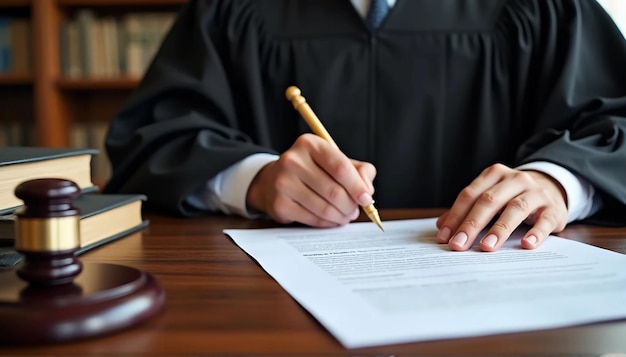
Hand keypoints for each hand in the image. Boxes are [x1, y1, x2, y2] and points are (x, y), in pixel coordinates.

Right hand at [246, 133, 375, 226]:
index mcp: (310, 144)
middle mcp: (293, 161)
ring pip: (324, 208)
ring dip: (341, 217)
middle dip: (350, 206)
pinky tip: (331, 219)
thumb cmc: (312, 170)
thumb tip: (367, 190)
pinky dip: (327, 223)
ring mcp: (283, 183)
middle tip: (355, 210)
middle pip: (334, 191)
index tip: (366, 198)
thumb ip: (359, 170)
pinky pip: (313, 219)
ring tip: (345, 216)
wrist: (274, 180)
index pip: (340, 167)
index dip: (357, 186)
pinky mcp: (279, 204)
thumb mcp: (335, 161)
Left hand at [436, 163, 567, 251]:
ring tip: (487, 247)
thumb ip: (467, 209)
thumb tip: (442, 226)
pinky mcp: (554, 208)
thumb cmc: (512, 196)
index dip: (455, 216)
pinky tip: (526, 244)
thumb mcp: (491, 196)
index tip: (444, 237)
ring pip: (515, 208)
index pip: (470, 195)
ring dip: (499, 229)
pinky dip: (535, 233)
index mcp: (494, 175)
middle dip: (471, 224)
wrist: (553, 187)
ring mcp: (536, 192)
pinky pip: (544, 221)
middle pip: (489, 201)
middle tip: (459, 245)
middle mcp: (515, 180)